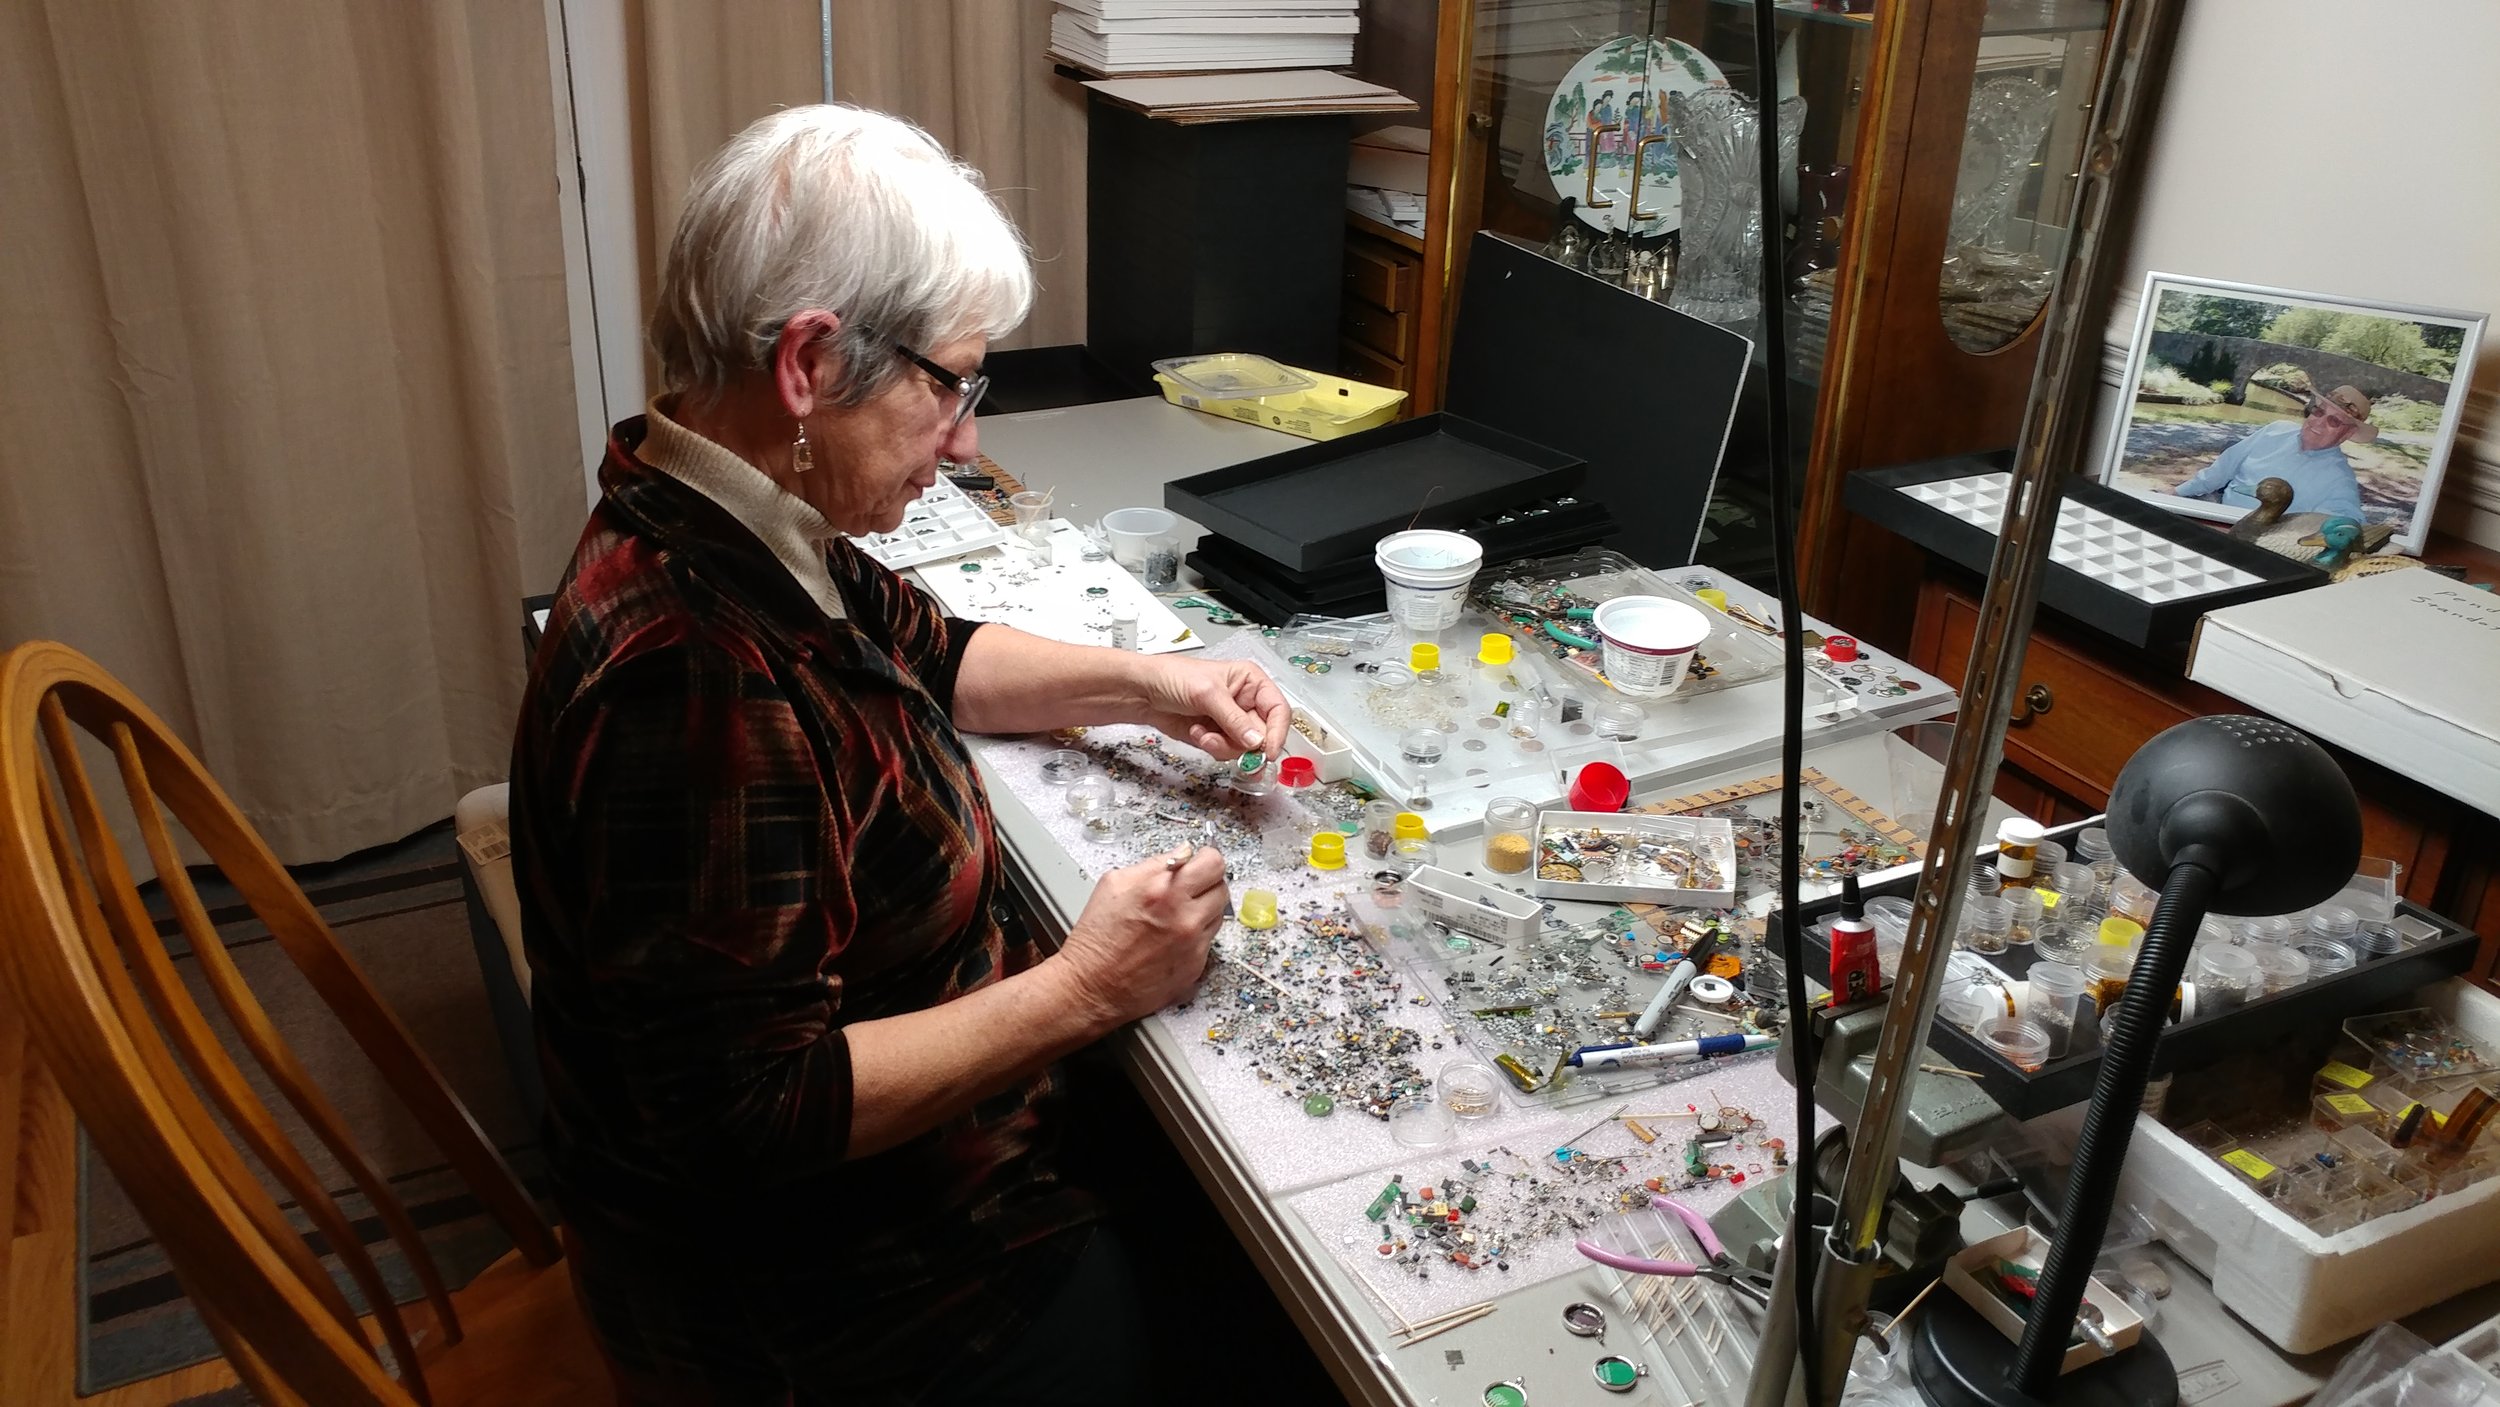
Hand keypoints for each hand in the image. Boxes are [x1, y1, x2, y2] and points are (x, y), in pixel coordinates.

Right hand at [1054, 843, 1231, 1027]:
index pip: (1212, 862)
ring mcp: (1193, 944)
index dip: (1207, 859)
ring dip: (1203, 910)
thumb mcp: (1114, 884)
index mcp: (1163, 890)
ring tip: (1175, 915)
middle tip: (1190, 887)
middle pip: (1222, 887)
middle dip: (1207, 883)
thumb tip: (1182, 853)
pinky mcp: (1196, 966)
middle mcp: (1184, 916)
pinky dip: (1196, 936)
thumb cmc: (1097, 939)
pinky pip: (1209, 941)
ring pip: (1218, 915)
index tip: (1201, 861)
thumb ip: (1154, 864)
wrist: (1092, 986)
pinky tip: (1171, 938)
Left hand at [1132, 657, 1291, 761]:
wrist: (1143, 692)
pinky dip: (1212, 748)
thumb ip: (1234, 719)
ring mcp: (1232, 722)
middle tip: (1227, 745)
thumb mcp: (1208, 693)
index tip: (1268, 752)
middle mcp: (1246, 703)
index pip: (1278, 710)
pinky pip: (1226, 752)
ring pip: (1245, 748)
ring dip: (1223, 746)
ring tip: (1203, 734)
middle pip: (1263, 735)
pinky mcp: (1218, 736)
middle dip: (1243, 744)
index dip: (1278, 732)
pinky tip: (1197, 733)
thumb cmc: (1173, 677)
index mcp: (1252, 682)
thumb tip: (1257, 741)